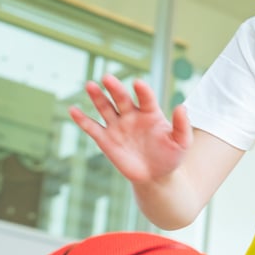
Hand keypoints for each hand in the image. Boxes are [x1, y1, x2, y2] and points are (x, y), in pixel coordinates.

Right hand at [68, 74, 191, 186]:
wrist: (156, 176)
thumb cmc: (171, 156)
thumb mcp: (182, 142)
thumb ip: (182, 125)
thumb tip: (182, 107)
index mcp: (151, 113)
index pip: (146, 98)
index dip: (142, 91)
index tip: (138, 83)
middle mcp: (132, 116)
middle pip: (121, 98)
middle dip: (115, 88)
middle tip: (107, 77)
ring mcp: (118, 127)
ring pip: (105, 108)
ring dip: (97, 97)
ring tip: (90, 85)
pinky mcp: (106, 140)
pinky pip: (92, 128)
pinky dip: (82, 119)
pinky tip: (72, 109)